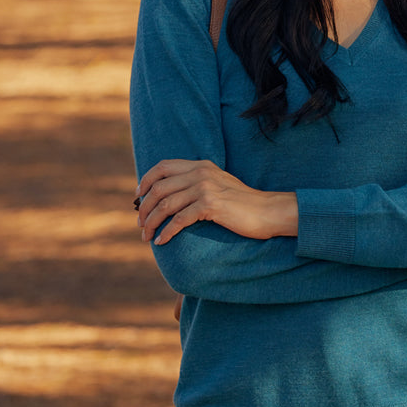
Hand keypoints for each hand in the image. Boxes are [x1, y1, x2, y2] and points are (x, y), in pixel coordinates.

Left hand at [135, 158, 297, 244]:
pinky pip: (179, 220)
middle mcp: (200, 173)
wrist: (267, 211)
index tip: (139, 196)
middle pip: (159, 188)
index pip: (163, 166)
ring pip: (165, 205)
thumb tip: (171, 195)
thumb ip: (197, 183)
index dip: (146, 180)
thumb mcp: (218, 185)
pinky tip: (161, 241)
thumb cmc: (243, 203)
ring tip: (146, 236)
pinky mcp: (210, 205)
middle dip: (145, 207)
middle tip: (140, 223)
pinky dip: (167, 232)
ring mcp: (205, 188)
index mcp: (201, 165)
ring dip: (151, 222)